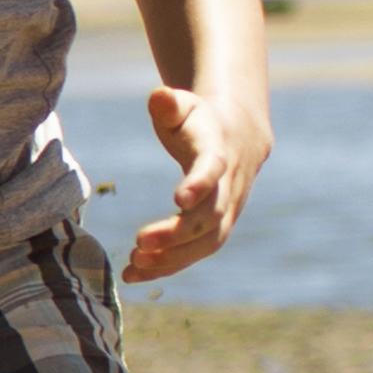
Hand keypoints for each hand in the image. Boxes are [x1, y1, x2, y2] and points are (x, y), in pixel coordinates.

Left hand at [126, 77, 270, 280]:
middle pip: (209, 217)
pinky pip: (195, 253)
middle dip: (177, 234)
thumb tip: (158, 98)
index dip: (200, 184)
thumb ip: (168, 104)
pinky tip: (135, 274)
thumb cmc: (199, 120)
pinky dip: (167, 266)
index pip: (214, 170)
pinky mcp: (215, 229)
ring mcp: (226, 212)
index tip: (179, 198)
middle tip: (139, 243)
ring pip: (206, 243)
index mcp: (219, 152)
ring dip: (172, 259)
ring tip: (134, 265)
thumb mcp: (183, 105)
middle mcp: (229, 187)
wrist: (238, 137)